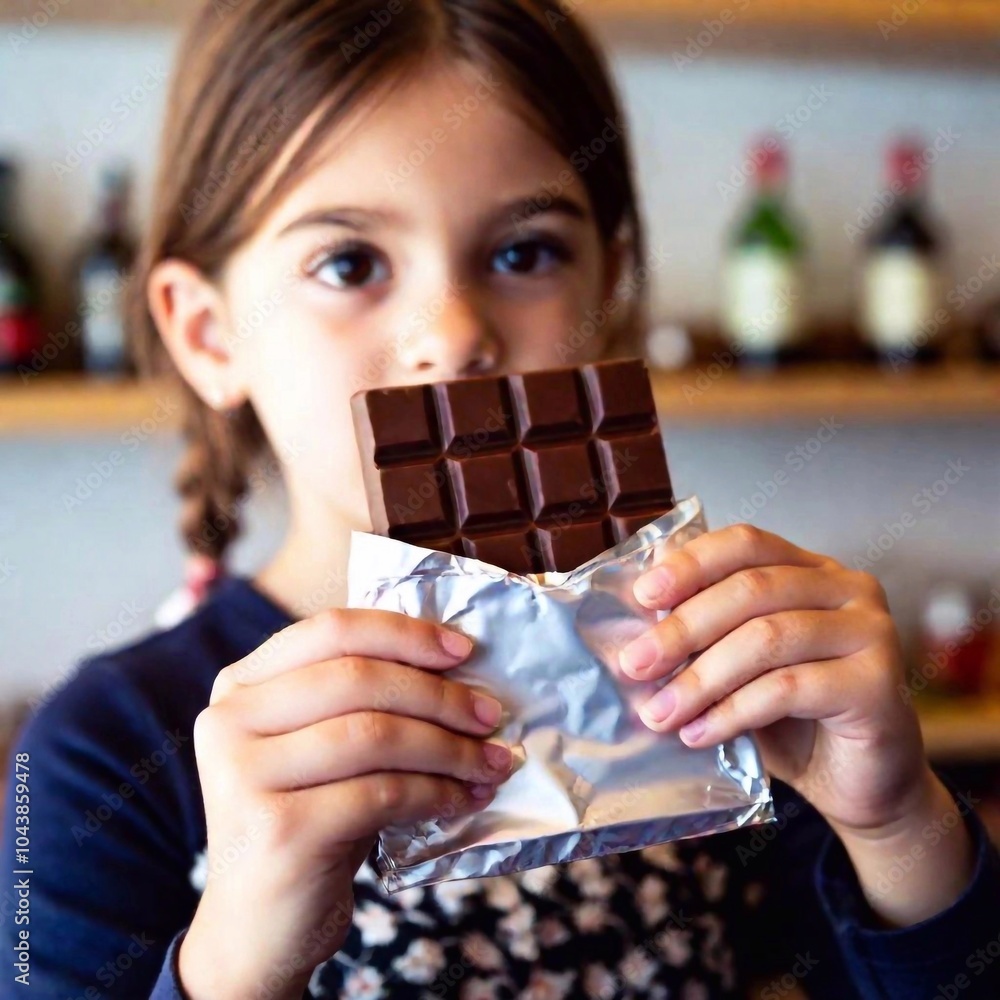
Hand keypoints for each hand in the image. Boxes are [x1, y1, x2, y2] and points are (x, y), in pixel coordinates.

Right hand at [178, 608, 512, 998]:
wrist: (257, 926)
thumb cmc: (306, 818)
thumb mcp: (318, 746)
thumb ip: (358, 698)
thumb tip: (456, 663)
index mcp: (240, 684)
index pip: (331, 629)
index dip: (404, 633)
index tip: (463, 650)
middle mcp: (229, 721)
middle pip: (358, 679)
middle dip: (439, 694)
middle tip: (490, 715)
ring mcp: (244, 776)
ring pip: (375, 735)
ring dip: (449, 747)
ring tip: (491, 762)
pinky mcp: (278, 830)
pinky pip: (381, 794)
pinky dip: (436, 792)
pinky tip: (465, 800)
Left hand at [619, 523, 973, 924]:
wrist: (857, 786)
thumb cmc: (795, 721)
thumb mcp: (740, 666)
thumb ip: (706, 632)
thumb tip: (639, 611)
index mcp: (812, 569)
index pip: (747, 544)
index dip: (692, 563)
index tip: (643, 595)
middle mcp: (848, 589)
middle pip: (751, 590)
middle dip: (683, 628)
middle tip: (636, 664)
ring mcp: (871, 632)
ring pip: (766, 638)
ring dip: (701, 678)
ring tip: (660, 712)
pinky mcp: (878, 685)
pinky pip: (788, 688)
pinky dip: (732, 711)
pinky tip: (700, 733)